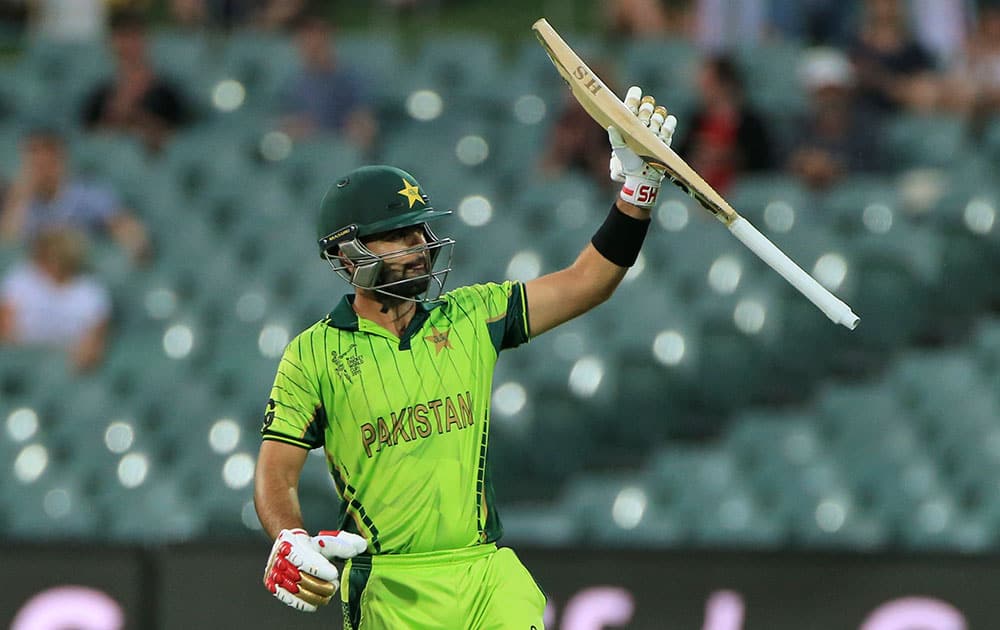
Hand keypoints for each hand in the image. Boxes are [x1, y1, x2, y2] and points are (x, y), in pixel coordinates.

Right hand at [263, 528, 367, 611]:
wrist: (288, 546)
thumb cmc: (311, 545)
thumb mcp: (326, 541)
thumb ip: (344, 544)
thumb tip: (362, 546)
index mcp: (291, 545)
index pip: (306, 560)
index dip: (320, 569)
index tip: (334, 574)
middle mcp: (281, 561)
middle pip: (303, 578)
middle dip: (322, 585)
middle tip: (334, 585)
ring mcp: (276, 575)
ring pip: (298, 591)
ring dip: (317, 595)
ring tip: (328, 591)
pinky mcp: (275, 587)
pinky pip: (291, 600)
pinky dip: (306, 604)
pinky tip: (317, 601)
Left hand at [609, 86, 676, 208]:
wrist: (643, 178)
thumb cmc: (629, 165)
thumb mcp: (620, 152)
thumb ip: (615, 139)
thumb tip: (611, 127)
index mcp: (628, 126)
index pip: (631, 106)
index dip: (633, 98)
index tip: (636, 92)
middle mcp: (641, 126)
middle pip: (646, 109)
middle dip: (646, 109)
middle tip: (643, 115)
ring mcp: (654, 131)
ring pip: (658, 114)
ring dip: (656, 116)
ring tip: (652, 126)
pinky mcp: (665, 139)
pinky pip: (670, 125)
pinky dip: (668, 124)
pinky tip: (664, 128)